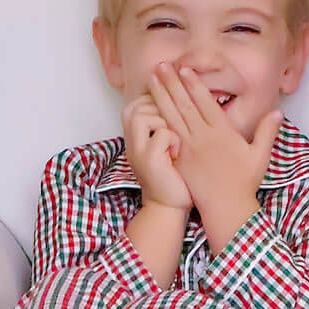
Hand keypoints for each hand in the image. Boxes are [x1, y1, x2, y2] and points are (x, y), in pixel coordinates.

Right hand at [121, 93, 192, 211]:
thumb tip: (177, 102)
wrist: (170, 207)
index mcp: (135, 138)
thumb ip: (164, 127)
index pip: (135, 104)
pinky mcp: (148, 159)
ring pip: (144, 115)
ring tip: (173, 141)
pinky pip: (163, 133)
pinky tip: (176, 155)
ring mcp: (137, 151)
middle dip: (158, 110)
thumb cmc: (175, 177)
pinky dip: (174, 140)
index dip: (152, 101)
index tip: (168, 115)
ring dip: (164, 123)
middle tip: (171, 129)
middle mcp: (131, 143)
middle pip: (136, 106)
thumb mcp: (166, 148)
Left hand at [148, 64, 282, 251]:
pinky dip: (157, 119)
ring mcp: (188, 149)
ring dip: (160, 96)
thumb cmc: (245, 183)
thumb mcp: (260, 156)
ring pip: (171, 116)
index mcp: (222, 134)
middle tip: (160, 65)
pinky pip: (167, 134)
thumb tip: (278, 112)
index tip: (184, 69)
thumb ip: (266, 132)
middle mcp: (203, 138)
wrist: (226, 208)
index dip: (194, 84)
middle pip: (184, 105)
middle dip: (171, 83)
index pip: (205, 103)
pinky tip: (150, 108)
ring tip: (151, 79)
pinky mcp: (180, 159)